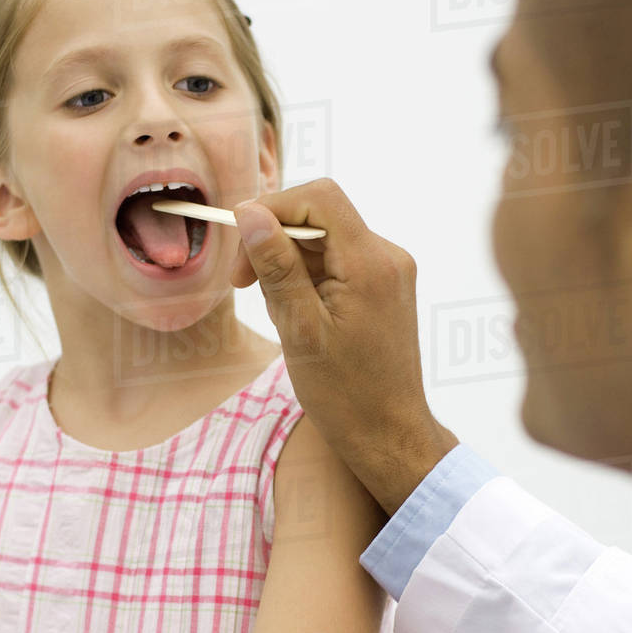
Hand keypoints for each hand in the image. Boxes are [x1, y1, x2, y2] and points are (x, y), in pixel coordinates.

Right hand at [232, 180, 457, 515]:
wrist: (388, 434)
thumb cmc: (345, 395)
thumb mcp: (299, 329)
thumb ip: (277, 267)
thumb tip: (251, 214)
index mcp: (370, 263)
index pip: (319, 198)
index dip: (273, 208)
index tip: (242, 245)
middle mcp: (388, 257)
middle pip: (320, 217)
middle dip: (276, 242)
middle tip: (245, 286)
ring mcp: (390, 272)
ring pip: (325, 242)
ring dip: (289, 266)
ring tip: (281, 315)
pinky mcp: (384, 288)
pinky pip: (338, 263)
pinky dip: (309, 280)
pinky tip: (300, 318)